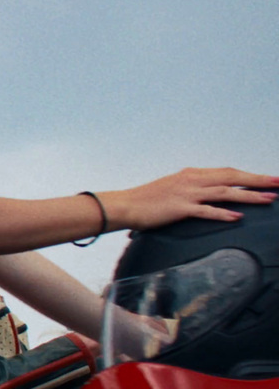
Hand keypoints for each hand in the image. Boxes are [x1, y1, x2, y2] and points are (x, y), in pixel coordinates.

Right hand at [107, 167, 278, 229]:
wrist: (124, 206)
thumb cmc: (147, 200)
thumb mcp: (173, 189)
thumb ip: (192, 190)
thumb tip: (210, 196)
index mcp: (191, 174)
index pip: (227, 172)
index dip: (249, 175)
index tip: (268, 179)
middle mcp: (191, 180)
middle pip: (231, 177)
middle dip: (257, 180)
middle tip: (278, 183)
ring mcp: (186, 193)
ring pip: (224, 192)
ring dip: (248, 195)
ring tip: (269, 199)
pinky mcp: (179, 208)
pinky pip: (206, 210)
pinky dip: (223, 213)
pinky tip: (238, 217)